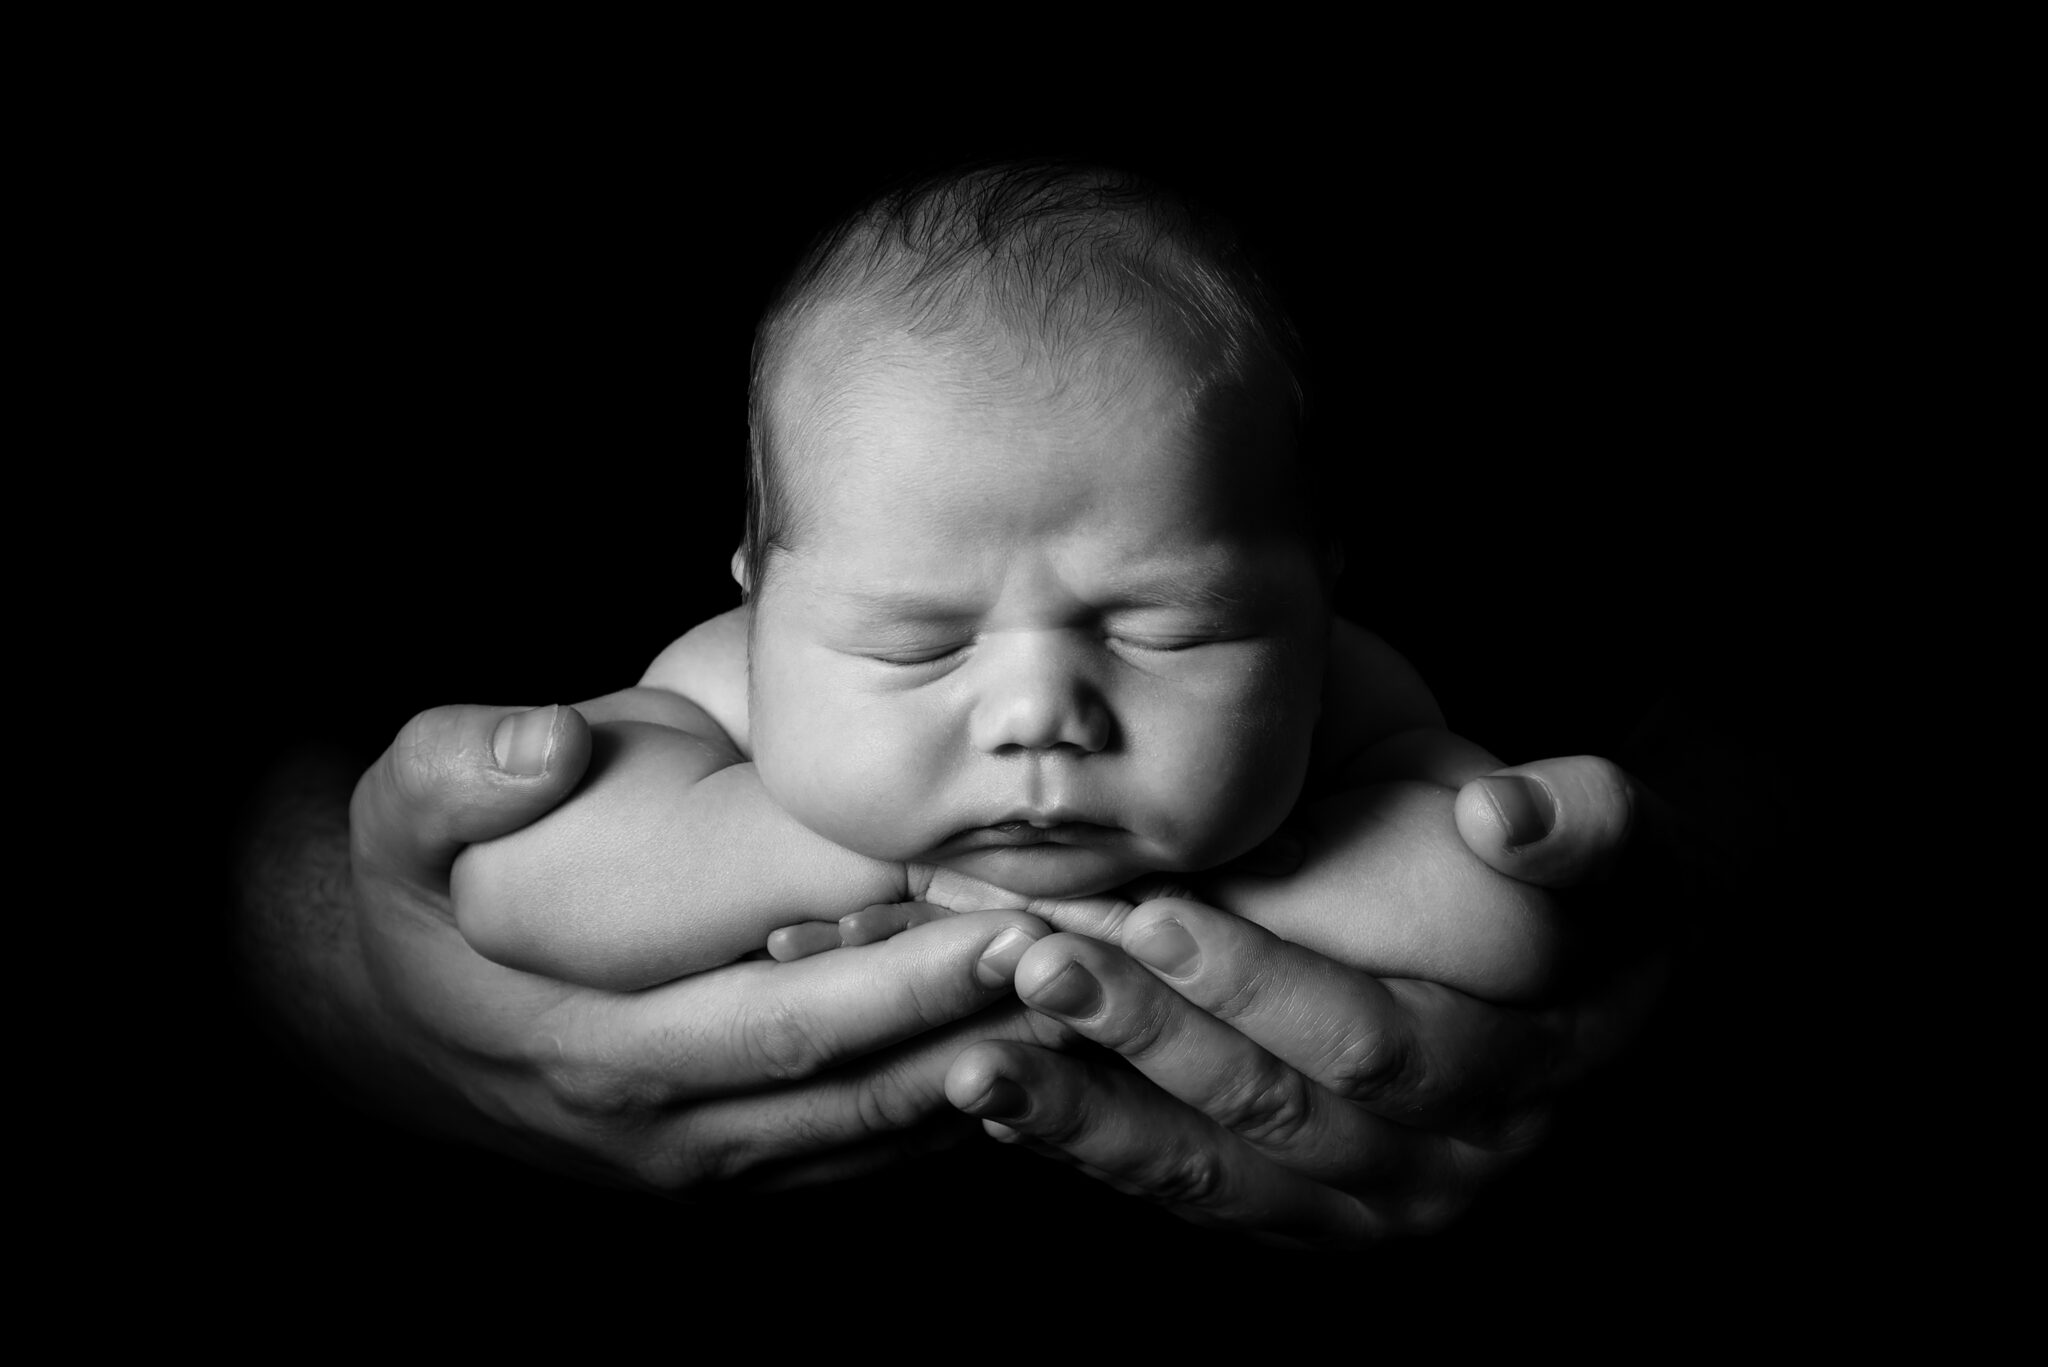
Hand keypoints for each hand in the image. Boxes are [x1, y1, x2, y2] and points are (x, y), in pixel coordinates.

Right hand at [263, 702, 1057, 1193]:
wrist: (407, 1021)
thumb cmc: (429, 893)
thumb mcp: (401, 816)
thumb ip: (459, 768)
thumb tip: (545, 741)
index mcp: (594, 1036)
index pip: (778, 1003)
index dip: (900, 961)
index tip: (1006, 907)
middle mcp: (660, 1118)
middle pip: (851, 1074)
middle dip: (977, 1016)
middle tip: (1089, 951)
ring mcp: (703, 1160)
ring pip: (873, 1128)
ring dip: (989, 1071)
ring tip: (1095, 1000)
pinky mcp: (740, 1169)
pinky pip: (865, 1152)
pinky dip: (953, 1110)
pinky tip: (1040, 1050)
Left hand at [941, 754, 1674, 1246]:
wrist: (1584, 977)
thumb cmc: (1592, 887)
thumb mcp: (1622, 839)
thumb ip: (1583, 821)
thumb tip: (1505, 817)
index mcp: (1524, 1075)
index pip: (1375, 1041)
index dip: (1264, 982)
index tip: (1156, 912)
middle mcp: (1448, 1164)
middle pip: (1276, 1113)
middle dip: (1147, 1039)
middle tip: (1035, 963)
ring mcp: (1374, 1208)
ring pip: (1216, 1176)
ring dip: (1092, 1119)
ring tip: (982, 1058)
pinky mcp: (1308, 1218)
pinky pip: (1193, 1196)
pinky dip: (1098, 1151)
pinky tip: (1008, 1103)